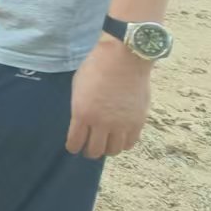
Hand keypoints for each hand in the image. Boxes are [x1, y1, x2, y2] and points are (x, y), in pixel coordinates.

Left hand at [67, 37, 152, 158]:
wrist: (124, 59)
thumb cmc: (96, 67)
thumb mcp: (78, 86)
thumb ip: (79, 107)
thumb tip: (81, 121)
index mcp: (82, 113)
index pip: (75, 142)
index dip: (73, 147)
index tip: (73, 148)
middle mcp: (102, 123)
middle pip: (95, 150)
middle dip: (90, 151)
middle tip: (88, 149)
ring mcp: (121, 124)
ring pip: (114, 150)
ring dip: (108, 150)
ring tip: (105, 145)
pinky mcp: (138, 123)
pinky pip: (130, 143)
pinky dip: (124, 144)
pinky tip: (120, 140)